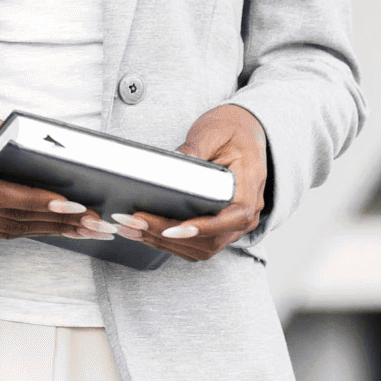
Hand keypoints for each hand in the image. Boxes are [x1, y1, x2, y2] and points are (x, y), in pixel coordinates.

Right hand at [0, 100, 100, 238]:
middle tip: (92, 221)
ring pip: (4, 229)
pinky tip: (48, 226)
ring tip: (80, 228)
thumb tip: (48, 159)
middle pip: (7, 215)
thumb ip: (6, 140)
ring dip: (45, 230)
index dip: (37, 200)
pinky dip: (22, 228)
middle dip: (54, 219)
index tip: (71, 203)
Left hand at [113, 104, 267, 260]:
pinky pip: (196, 244)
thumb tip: (170, 164)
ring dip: (164, 243)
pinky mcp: (217, 226)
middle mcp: (245, 214)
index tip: (173, 229)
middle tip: (135, 222)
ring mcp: (232, 224)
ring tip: (131, 228)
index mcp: (249, 191)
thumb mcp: (213, 133)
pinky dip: (169, 243)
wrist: (243, 132)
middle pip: (210, 239)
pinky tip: (143, 232)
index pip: (233, 218)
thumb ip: (194, 150)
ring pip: (201, 248)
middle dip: (169, 235)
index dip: (203, 228)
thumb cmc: (231, 132)